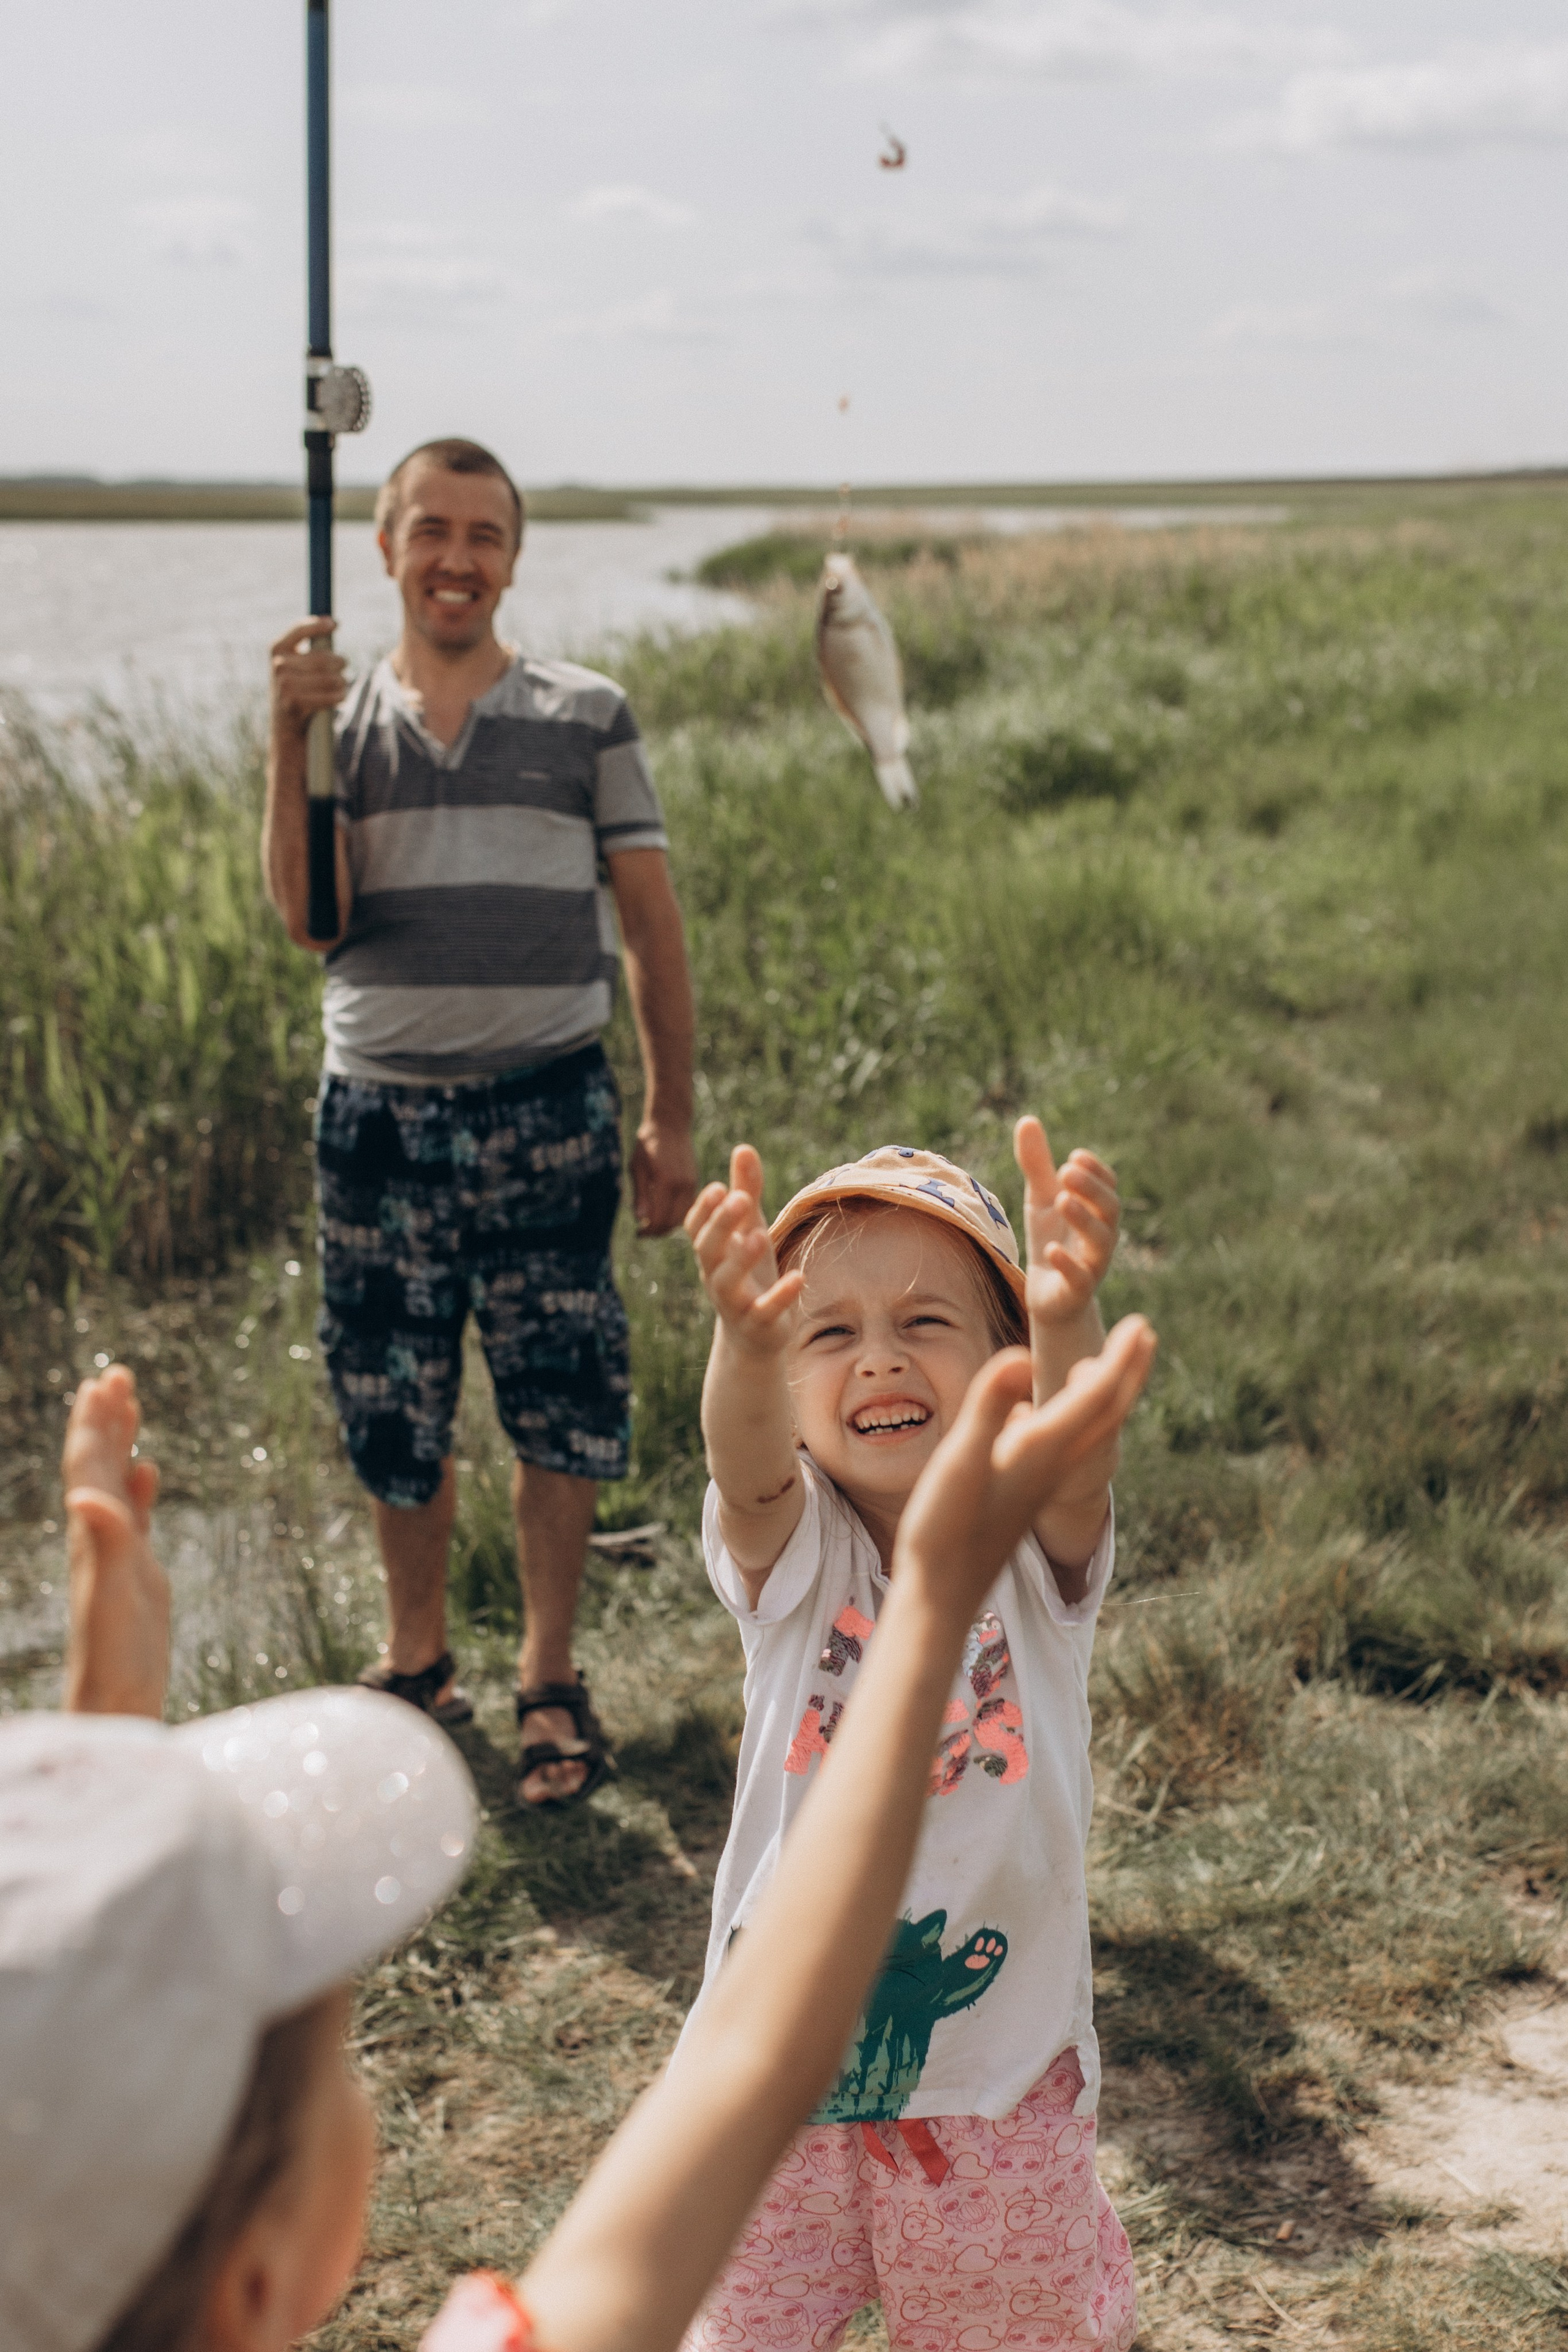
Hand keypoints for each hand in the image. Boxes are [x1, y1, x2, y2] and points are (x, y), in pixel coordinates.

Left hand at [62, 1367, 169, 1719]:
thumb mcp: (111, 1597)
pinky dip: (139, 1487)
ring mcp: (118, 1553)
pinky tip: (147, 1470)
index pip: (87, 1467)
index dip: (93, 1424)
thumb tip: (83, 1494)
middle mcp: (99, 1537)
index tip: (102, 1382)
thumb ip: (104, 1544)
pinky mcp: (138, 1573)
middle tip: (116, 1373)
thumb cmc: (113, 1657)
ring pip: (115, 1483)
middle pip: (97, 1465)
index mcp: (91, 1535)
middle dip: (105, 1419)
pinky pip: (136, 1517)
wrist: (117, 1702)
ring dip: (120, 1442)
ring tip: (128, 1404)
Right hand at [270, 618, 348, 740]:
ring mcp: (285, 685)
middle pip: (324, 657)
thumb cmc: (297, 690)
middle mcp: (279, 665)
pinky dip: (339, 696)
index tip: (336, 624)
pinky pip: (330, 696)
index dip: (319, 625)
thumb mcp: (296, 665)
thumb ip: (310, 646)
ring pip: (330, 678)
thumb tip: (332, 623)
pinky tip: (339, 697)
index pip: (300, 630)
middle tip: (343, 668)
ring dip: (342, 682)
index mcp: (277, 649)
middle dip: (340, 663)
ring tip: (341, 685)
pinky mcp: (295, 703)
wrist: (285, 727)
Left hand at [632, 1118, 698, 1237]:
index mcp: (666, 1181)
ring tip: (653, 1224)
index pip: (659, 1218)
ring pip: (683, 1217)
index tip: (638, 1234)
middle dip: (658, 1231)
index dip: (648, 1231)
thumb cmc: (648, 1144)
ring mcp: (692, 1184)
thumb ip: (640, 1194)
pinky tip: (664, 1212)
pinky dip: (677, 1215)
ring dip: (668, 1225)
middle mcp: (683, 1185)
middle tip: (643, 1232)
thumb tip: (641, 1220)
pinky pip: (688, 1207)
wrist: (670, 1124)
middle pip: (673, 1222)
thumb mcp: (637, 1167)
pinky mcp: (695, 1182)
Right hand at [685, 1144, 803, 1356]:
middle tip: (739, 1198)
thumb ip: (748, 1190)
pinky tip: (798, 1277)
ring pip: (727, 1282)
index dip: (704, 1210)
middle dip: (721, 1224)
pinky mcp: (759, 1323)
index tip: (719, 1187)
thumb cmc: (750, 1273)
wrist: (754, 1336)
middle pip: (707, 1250)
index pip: (696, 1229)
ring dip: (741, 1258)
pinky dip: (780, 1297)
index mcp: (713, 1253)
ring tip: (760, 1235)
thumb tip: (743, 1147)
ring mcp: (735, 1303)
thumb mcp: (751, 1229)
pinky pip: (764, 1311)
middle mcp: (716, 1276)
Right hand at [895, 1317, 1155, 1617]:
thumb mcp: (959, 1461)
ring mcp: (1039, 1484)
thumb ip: (988, 1407)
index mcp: (1042, 1452)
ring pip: (1086, 1433)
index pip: (1094, 1397)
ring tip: (1109, 1366)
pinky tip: (1038, 1413)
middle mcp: (1051, 1467)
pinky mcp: (1023, 1495)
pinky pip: (1059, 1448)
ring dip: (1103, 1395)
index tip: (1143, 1324)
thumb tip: (1021, 1355)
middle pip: (1105, 1414)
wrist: (943, 1598)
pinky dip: (1066, 1422)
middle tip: (1146, 1333)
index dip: (1118, 1359)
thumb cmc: (944, 1531)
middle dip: (1126, 1372)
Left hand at [1014, 1116, 1119, 1329]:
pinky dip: (1068, 1263)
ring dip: (1083, 1219)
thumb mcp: (1040, 1200)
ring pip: (1101, 1242)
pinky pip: (1080, 1278)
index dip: (1096, 1171)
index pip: (1108, 1186)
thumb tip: (1027, 1119)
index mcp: (1096, 1211)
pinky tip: (1050, 1250)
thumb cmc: (1051, 1239)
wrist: (1047, 1295)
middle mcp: (1101, 1236)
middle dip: (1092, 1189)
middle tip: (1066, 1172)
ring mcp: (1093, 1264)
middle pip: (1111, 1209)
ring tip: (1062, 1200)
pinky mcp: (1077, 1291)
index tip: (1073, 1157)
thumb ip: (1036, 1164)